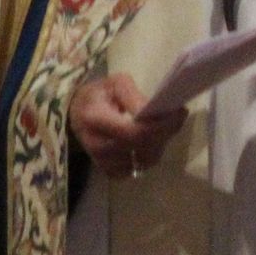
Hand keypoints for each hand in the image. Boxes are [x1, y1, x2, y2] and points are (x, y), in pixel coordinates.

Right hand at [68, 72, 187, 178]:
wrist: (75, 113)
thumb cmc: (98, 94)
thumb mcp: (115, 83)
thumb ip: (134, 97)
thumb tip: (155, 113)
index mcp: (96, 118)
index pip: (136, 132)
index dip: (161, 125)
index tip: (180, 112)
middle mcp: (97, 145)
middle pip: (142, 148)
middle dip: (165, 133)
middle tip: (176, 118)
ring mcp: (102, 161)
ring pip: (143, 161)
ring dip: (158, 145)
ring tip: (161, 128)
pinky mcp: (107, 171)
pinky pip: (137, 170)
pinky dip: (147, 156)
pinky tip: (148, 141)